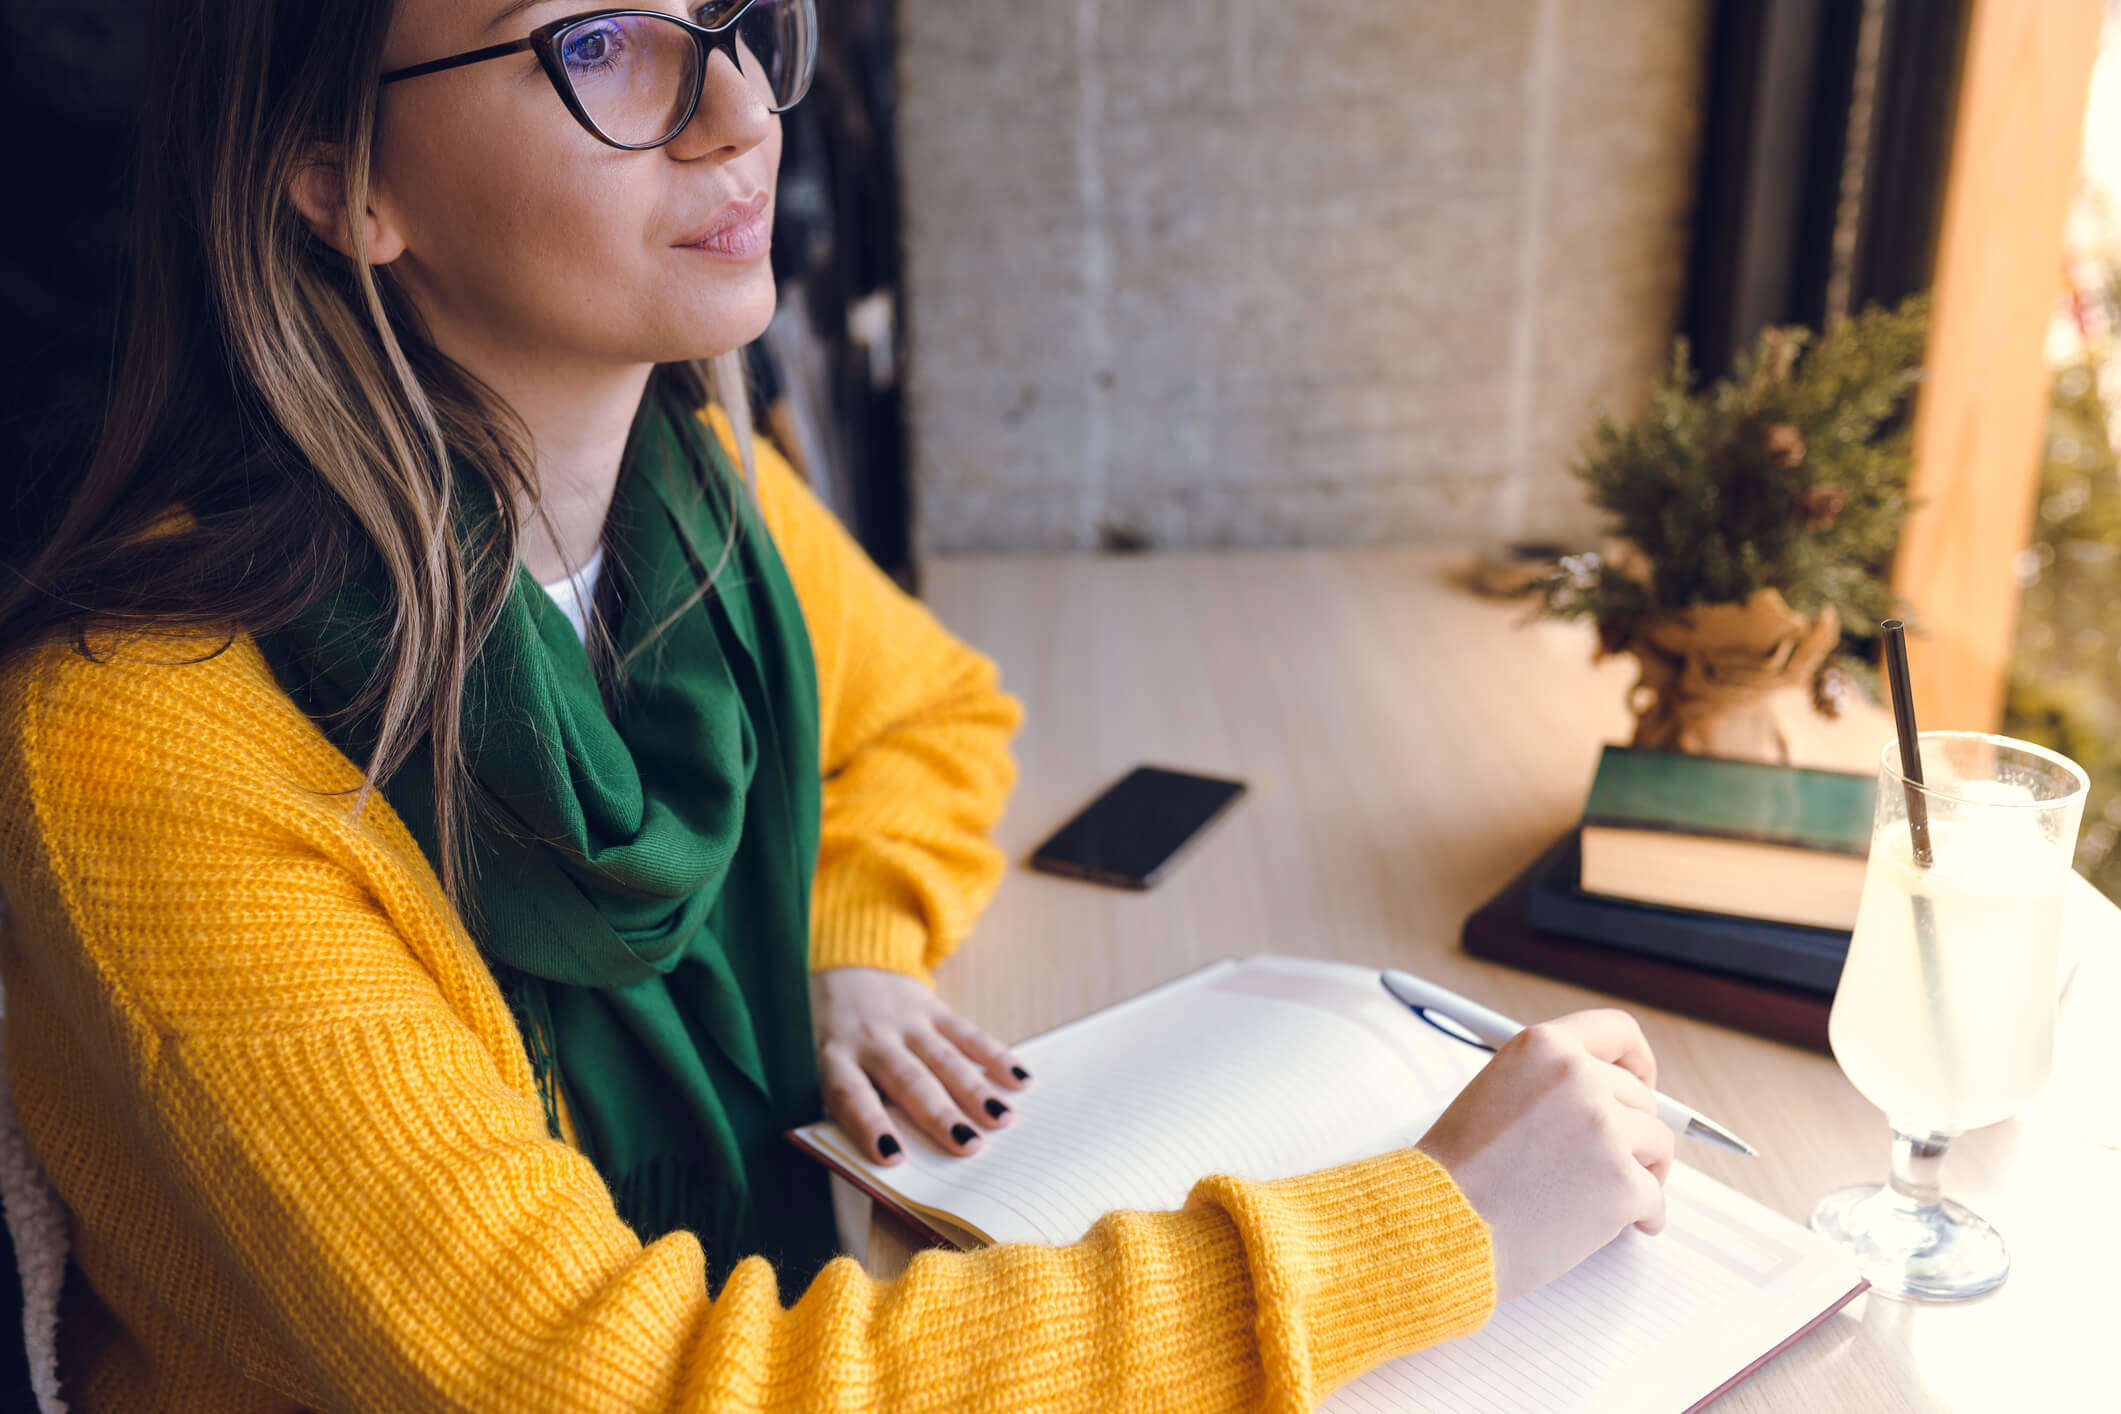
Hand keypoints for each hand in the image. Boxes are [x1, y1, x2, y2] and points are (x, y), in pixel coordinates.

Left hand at [809, 966, 1032, 1164]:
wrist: (844, 968)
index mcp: (834, 1058)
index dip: (870, 1125)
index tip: (893, 1156)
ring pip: (943, 1059)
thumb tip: (890, 1155)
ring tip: (1002, 1119)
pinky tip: (1020, 1079)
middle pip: (909, 1080)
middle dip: (940, 1114)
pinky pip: (966, 1033)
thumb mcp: (816, 1066)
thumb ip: (847, 1104)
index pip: (851, 1094)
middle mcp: (871, 1038)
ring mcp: (905, 1021)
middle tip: (969, 1146)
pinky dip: (995, 1056)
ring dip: (975, 1090)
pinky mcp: (932, 1007)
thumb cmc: (831, 1039)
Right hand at [1416, 1009, 1674, 1304]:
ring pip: (1657, 1146)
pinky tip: (1620, 1228)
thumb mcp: (1497, 1093)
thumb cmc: (1458, 1171)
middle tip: (1608, 1166)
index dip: (1638, 1061)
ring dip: (1642, 1173)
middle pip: (1641, 1099)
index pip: (1618, 1032)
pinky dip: (1644, 1217)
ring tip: (1608, 1200)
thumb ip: (1552, 1083)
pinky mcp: (1623, 1182)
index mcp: (1544, 1047)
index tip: (1644, 1083)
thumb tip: (1614, 1100)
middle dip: (1632, 1134)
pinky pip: (1656, 1198)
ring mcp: (1605, 1129)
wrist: (1440, 1225)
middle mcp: (1579, 1077)